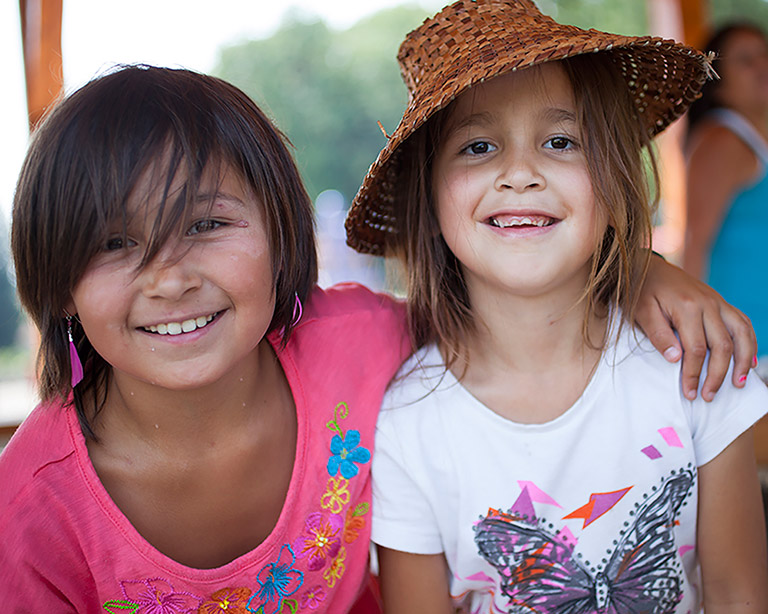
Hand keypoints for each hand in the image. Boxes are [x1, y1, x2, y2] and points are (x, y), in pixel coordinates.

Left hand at [635, 255, 755, 401]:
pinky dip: (749, 342)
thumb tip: (676, 358)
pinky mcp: (721, 302)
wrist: (648, 267)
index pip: (696, 349)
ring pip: (741, 333)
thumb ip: (658, 334)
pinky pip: (743, 322)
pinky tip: (748, 361)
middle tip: (709, 396)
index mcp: (687, 307)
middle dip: (717, 375)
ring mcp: (718, 302)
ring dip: (742, 361)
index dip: (693, 374)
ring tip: (738, 383)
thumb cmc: (641, 292)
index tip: (689, 392)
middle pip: (722, 346)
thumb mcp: (641, 312)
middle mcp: (708, 304)